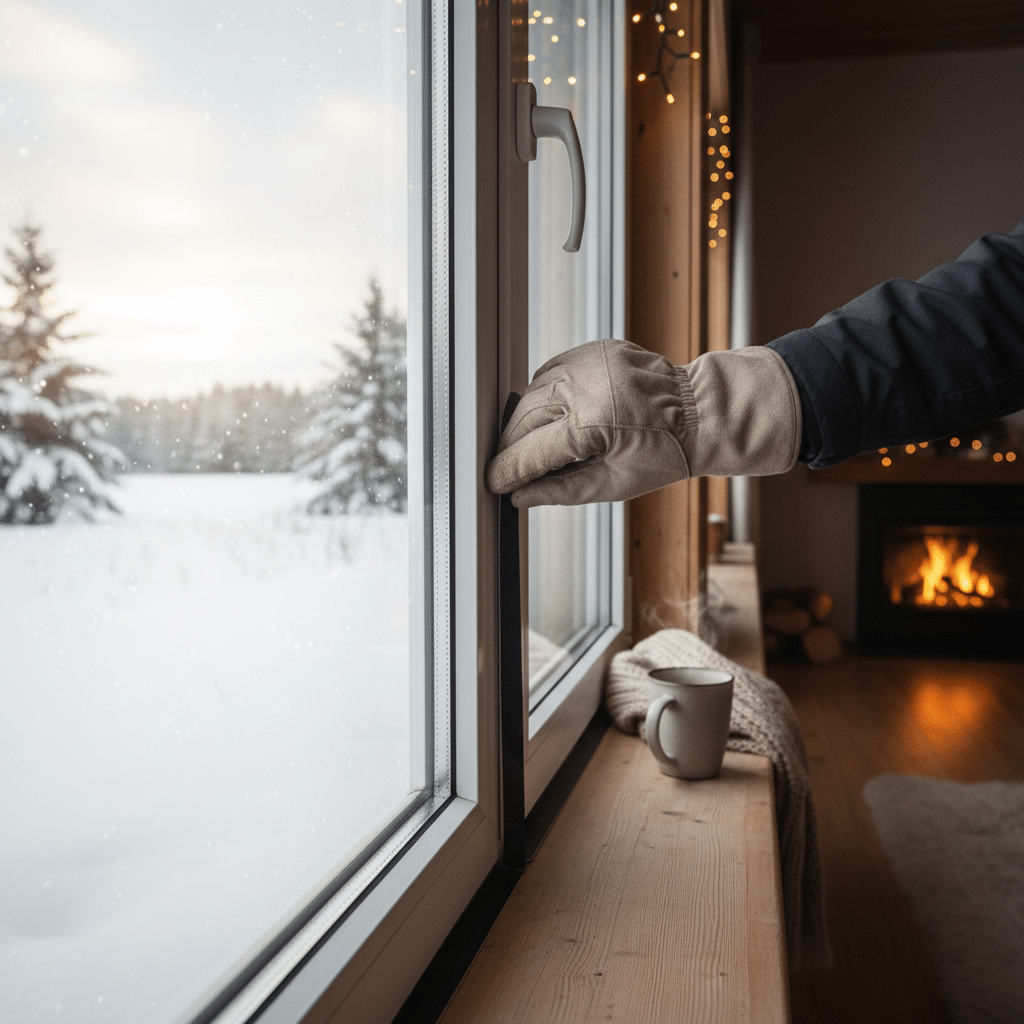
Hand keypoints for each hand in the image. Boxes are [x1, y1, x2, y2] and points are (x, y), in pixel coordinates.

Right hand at [485, 338, 801, 507]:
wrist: (699, 413)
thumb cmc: (664, 453)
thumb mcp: (613, 485)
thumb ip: (560, 490)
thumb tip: (520, 496)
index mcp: (593, 423)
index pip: (532, 451)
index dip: (508, 470)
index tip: (493, 481)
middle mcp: (586, 386)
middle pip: (523, 418)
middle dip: (510, 445)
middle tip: (506, 467)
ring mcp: (589, 363)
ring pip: (531, 393)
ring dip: (524, 420)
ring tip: (532, 445)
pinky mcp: (594, 350)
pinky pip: (551, 373)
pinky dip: (544, 396)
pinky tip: (551, 416)